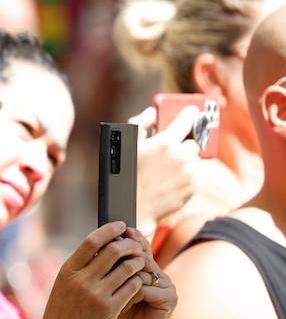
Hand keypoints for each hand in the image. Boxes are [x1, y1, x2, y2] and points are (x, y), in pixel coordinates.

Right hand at [33, 223, 148, 318]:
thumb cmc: (61, 314)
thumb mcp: (63, 286)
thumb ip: (79, 268)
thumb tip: (99, 247)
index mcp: (67, 271)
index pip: (91, 241)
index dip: (109, 229)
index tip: (120, 225)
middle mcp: (81, 280)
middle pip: (113, 250)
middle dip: (129, 244)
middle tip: (136, 244)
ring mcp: (96, 294)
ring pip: (127, 267)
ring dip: (138, 261)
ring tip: (141, 261)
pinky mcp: (110, 309)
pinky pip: (132, 286)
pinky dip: (138, 280)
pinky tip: (139, 280)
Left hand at [108, 228, 176, 318]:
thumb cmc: (110, 315)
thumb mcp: (104, 288)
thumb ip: (105, 267)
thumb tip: (93, 242)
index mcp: (144, 268)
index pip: (136, 246)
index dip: (123, 239)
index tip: (107, 235)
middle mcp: (158, 274)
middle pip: (141, 255)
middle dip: (122, 255)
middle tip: (104, 254)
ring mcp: (167, 286)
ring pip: (143, 270)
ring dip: (123, 278)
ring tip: (107, 288)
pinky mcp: (170, 299)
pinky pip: (147, 288)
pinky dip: (131, 294)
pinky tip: (120, 303)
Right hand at [132, 106, 199, 232]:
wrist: (132, 208)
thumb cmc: (124, 174)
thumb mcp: (126, 144)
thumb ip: (140, 122)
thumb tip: (153, 111)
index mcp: (165, 142)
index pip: (188, 118)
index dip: (190, 113)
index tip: (193, 110)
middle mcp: (181, 156)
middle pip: (193, 142)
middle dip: (183, 144)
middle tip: (170, 149)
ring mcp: (189, 173)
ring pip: (194, 159)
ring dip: (185, 160)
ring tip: (165, 169)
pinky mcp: (192, 188)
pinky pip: (194, 175)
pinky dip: (185, 175)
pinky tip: (168, 181)